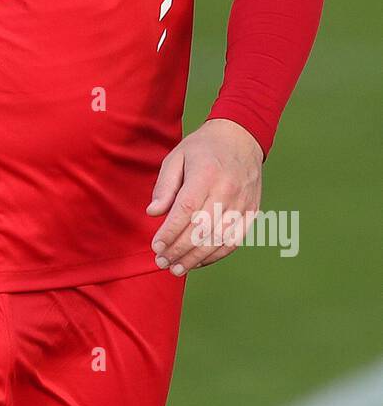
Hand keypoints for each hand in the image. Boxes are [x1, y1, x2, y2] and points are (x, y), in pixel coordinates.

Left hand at [146, 119, 263, 274]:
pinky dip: (215, 255)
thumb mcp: (177, 157)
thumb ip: (164, 186)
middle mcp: (227, 190)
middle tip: (161, 261)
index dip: (170, 232)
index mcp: (206, 174)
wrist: (241, 137)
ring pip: (218, 239)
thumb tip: (154, 212)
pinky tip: (198, 261)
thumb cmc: (203, 148)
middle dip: (179, 250)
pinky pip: (234, 240)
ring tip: (176, 268)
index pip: (186, 211)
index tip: (156, 246)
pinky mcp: (252, 211)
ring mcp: (242, 203)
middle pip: (202, 229)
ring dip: (195, 258)